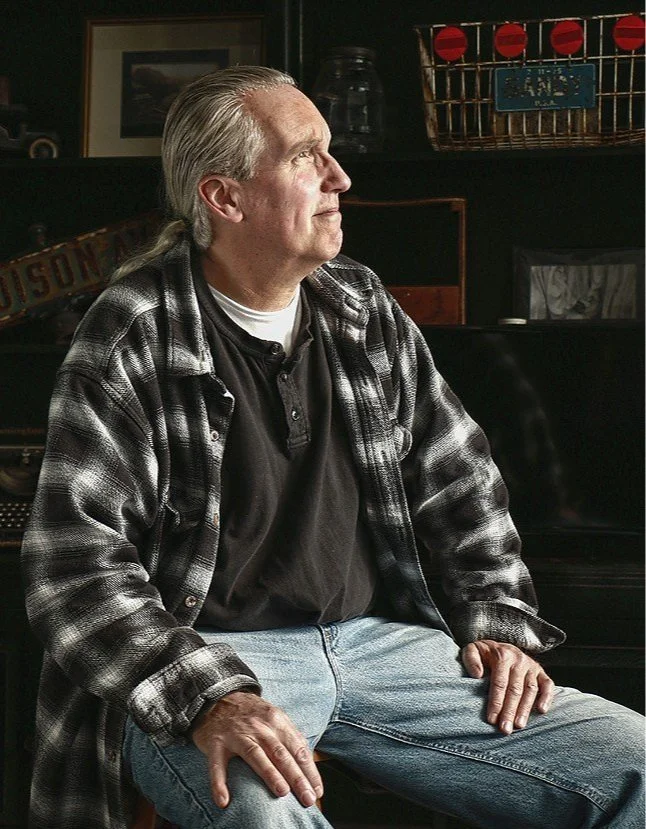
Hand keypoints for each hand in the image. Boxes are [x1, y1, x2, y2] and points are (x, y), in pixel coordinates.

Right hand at [191, 691, 322, 808]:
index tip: (317, 791)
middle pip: (281, 753)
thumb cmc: (252, 714)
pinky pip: (217, 765)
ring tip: (283, 792)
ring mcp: (237, 734)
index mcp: (276, 721)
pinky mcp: (216, 743)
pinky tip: (224, 800)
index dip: (309, 771)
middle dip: (297, 777)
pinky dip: (219, 783)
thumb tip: (310, 763)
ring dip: (270, 774)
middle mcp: (259, 727)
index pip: (297, 748)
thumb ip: (290, 737)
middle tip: (307, 798)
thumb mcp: (274, 718)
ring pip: (256, 755)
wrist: (218, 697)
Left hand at [461, 640, 554, 734]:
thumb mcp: (472, 650)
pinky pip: (548, 684)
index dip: (496, 702)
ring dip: (525, 709)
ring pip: (530, 690)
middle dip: (509, 711)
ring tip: (519, 725)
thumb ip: (471, 659)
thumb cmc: (484, 653)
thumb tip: (476, 675)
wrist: (499, 645)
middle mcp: (519, 660)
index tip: (491, 719)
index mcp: (502, 655)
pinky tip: (542, 710)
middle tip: (505, 729)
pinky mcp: (541, 671)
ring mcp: (531, 666)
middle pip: (515, 689)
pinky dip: (547, 697)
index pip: (499, 683)